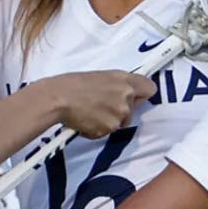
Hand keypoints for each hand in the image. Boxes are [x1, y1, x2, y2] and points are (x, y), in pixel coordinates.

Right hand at [39, 71, 155, 138]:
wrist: (57, 98)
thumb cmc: (74, 84)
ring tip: (90, 112)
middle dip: (120, 111)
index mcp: (125, 80)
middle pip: (132, 110)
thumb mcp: (101, 76)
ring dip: (108, 121)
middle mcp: (126, 97)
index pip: (150, 89)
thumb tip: (127, 95)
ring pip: (119, 123)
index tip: (134, 97)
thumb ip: (118, 85)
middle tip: (100, 105)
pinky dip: (97, 129)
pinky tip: (85, 120)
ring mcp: (118, 115)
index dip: (141, 95)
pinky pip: (106, 132)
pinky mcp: (108, 129)